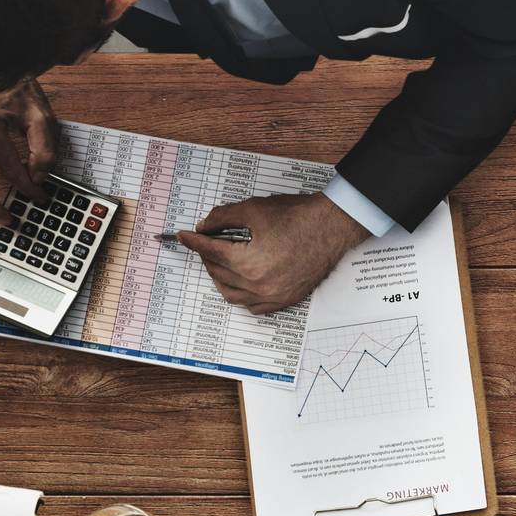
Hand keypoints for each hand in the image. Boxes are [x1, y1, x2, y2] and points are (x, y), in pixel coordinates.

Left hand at [178, 192, 361, 313]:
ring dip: (220, 276)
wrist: (331, 228)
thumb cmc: (297, 218)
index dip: (193, 241)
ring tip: (221, 261)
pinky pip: (252, 307)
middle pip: (216, 272)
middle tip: (208, 241)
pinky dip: (241, 294)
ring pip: (230, 293)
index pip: (209, 252)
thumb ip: (221, 218)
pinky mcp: (285, 299)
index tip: (184, 236)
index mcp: (247, 262)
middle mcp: (258, 284)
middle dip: (207, 255)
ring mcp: (272, 295)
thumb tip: (205, 227)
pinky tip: (240, 281)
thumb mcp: (253, 209)